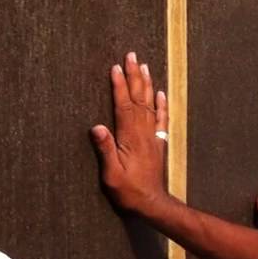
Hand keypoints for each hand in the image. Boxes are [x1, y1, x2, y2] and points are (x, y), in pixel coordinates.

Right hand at [90, 52, 169, 214]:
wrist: (151, 203)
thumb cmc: (128, 190)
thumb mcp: (111, 173)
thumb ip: (105, 149)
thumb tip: (96, 126)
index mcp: (129, 137)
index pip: (123, 105)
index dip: (119, 85)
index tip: (115, 67)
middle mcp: (143, 132)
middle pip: (138, 98)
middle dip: (134, 76)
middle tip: (131, 55)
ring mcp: (152, 137)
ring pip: (150, 104)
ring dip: (146, 84)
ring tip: (144, 66)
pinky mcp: (158, 144)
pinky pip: (161, 120)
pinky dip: (161, 105)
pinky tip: (160, 93)